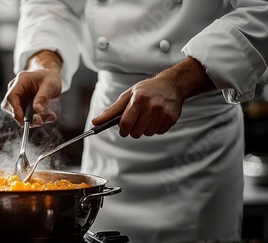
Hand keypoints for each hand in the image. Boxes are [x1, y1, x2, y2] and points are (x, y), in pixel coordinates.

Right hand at [1, 50, 62, 126]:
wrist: (50, 76)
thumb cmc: (48, 77)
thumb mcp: (50, 84)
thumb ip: (43, 97)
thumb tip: (37, 110)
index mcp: (21, 81)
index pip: (11, 97)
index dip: (15, 110)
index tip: (23, 120)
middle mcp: (17, 91)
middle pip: (11, 108)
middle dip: (23, 118)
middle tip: (39, 120)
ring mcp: (20, 100)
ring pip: (20, 115)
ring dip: (34, 120)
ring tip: (49, 116)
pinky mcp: (25, 107)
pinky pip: (29, 117)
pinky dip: (40, 119)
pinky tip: (50, 115)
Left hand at [92, 57, 215, 137]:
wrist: (172, 84)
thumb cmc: (146, 90)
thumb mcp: (128, 95)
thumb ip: (112, 110)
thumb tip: (95, 122)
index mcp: (138, 100)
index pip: (125, 124)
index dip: (122, 130)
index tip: (122, 129)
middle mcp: (151, 107)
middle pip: (136, 132)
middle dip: (133, 129)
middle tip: (136, 120)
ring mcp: (163, 113)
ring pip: (147, 134)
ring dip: (144, 128)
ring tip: (147, 116)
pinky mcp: (171, 119)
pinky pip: (158, 132)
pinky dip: (155, 128)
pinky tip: (156, 117)